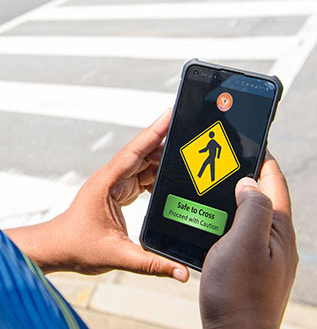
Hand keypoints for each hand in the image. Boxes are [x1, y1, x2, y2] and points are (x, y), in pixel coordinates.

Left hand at [5, 109, 188, 282]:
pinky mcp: (120, 189)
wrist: (57, 248)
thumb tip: (181, 272)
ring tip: (187, 156)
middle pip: (144, 152)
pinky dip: (158, 175)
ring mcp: (116, 181)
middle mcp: (113, 177)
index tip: (171, 114)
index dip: (154, 131)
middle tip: (189, 134)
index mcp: (107, 182)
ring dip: (164, 159)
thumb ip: (151, 264)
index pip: (135, 150)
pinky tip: (172, 179)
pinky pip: (144, 174)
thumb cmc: (77, 247)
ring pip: (145, 162)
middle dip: (166, 141)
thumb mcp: (116, 256)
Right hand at [200, 153, 297, 328]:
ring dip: (236, 197)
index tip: (249, 139)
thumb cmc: (239, 294)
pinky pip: (243, 231)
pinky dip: (230, 219)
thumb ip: (252, 207)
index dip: (263, 157)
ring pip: (252, 213)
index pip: (275, 180)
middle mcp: (277, 238)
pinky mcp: (253, 265)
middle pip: (264, 195)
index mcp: (279, 227)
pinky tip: (214, 221)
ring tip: (215, 186)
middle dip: (247, 174)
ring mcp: (266, 253)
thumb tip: (249, 183)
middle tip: (224, 160)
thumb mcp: (245, 243)